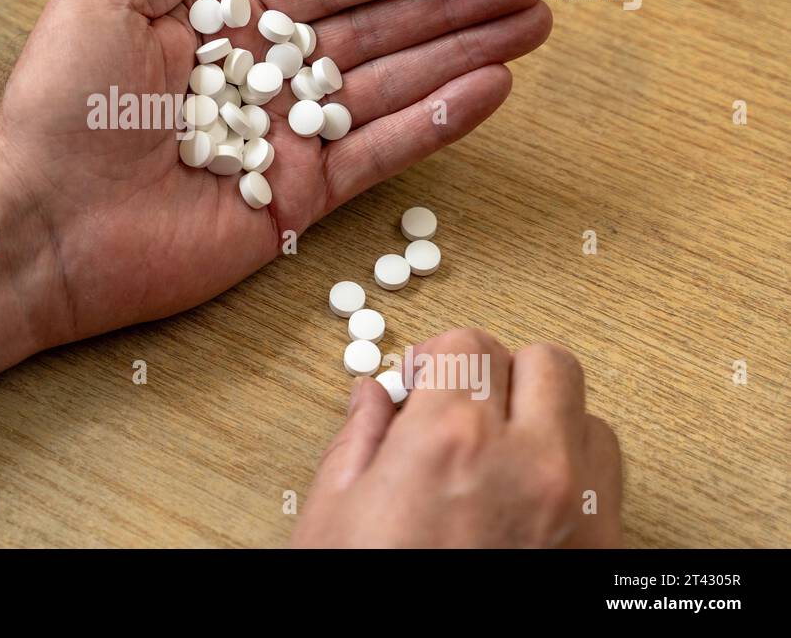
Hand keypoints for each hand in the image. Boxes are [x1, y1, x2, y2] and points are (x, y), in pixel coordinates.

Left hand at [0, 0, 550, 344]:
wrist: (44, 221)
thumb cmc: (60, 105)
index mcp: (224, 27)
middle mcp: (265, 80)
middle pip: (379, 32)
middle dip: (454, 6)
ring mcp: (286, 141)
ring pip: (394, 87)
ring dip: (465, 54)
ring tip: (534, 23)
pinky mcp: (298, 203)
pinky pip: (380, 155)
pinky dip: (437, 123)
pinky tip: (491, 88)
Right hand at [292, 329, 623, 546]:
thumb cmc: (368, 598)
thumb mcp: (334, 512)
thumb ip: (361, 437)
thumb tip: (375, 396)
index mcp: (450, 439)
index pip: (467, 343)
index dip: (436, 360)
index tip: (420, 384)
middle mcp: (527, 462)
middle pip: (543, 361)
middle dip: (497, 372)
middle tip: (460, 405)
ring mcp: (576, 507)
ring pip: (585, 413)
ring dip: (544, 416)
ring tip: (497, 452)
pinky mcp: (602, 548)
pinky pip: (607, 472)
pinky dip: (574, 464)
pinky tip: (527, 490)